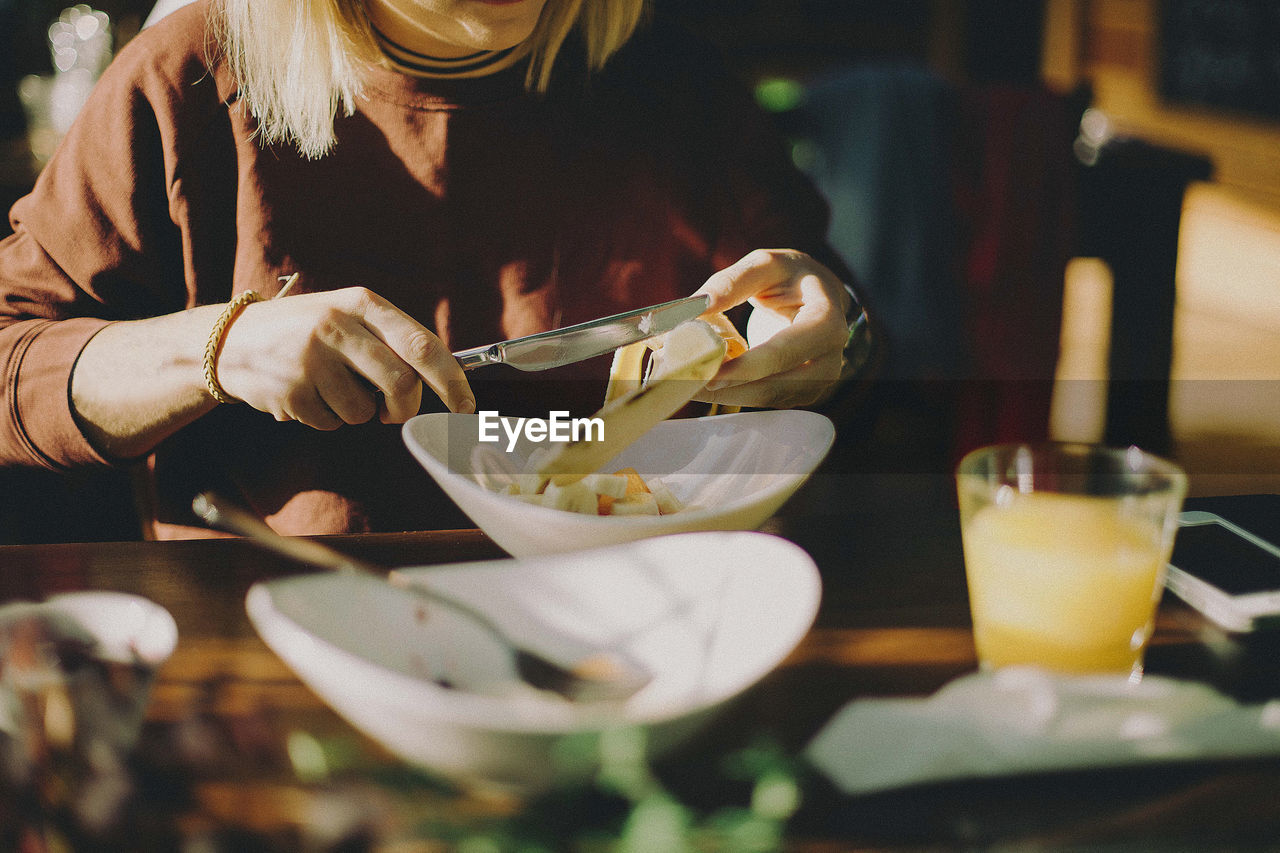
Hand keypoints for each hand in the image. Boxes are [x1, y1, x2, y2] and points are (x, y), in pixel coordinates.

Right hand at [216, 287, 474, 428]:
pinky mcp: (292, 390)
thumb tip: (443, 379)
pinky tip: (306, 395)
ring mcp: (312, 359)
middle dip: (405, 408)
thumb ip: (390, 340)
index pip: (421, 344)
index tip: (466, 405)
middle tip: (395, 414)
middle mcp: (338, 326)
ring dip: (358, 412)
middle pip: (401, 383)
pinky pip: (331, 423)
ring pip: (365, 410)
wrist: (230, 340)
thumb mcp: (347, 316)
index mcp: (361, 303)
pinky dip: (327, 418)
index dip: (450, 380)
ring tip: (332, 390)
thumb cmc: (306, 331)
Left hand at [692, 249, 853, 407]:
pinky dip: (737, 394)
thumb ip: (731, 282)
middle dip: (730, 388)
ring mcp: (819, 380)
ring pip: (769, 399)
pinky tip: (711, 382)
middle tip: (689, 385)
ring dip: (729, 395)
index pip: (784, 353)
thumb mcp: (765, 265)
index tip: (709, 375)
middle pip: (776, 386)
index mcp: (826, 322)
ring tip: (692, 384)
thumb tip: (697, 306)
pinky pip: (768, 400)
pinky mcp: (803, 392)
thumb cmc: (791, 276)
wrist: (820, 294)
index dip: (745, 367)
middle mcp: (830, 358)